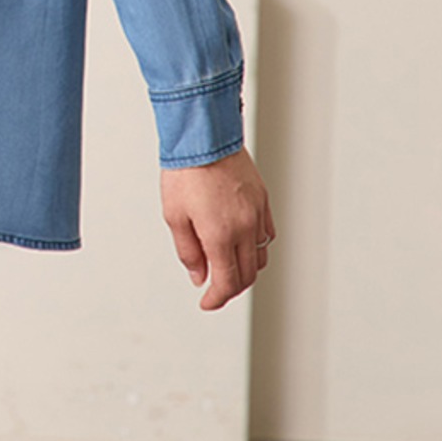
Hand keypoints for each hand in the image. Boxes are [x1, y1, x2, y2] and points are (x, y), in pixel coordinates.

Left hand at [160, 148, 274, 310]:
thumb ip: (188, 251)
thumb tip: (199, 276)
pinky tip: (243, 244)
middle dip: (231, 288)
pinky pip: (267, 234)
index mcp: (220, 235)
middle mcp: (244, 228)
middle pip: (247, 274)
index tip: (207, 302)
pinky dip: (257, 247)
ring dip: (246, 269)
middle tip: (215, 289)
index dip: (217, 298)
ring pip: (260, 256)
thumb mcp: (174, 216)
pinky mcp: (262, 200)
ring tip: (228, 267)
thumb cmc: (186, 172)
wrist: (205, 137)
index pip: (227, 282)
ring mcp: (257, 213)